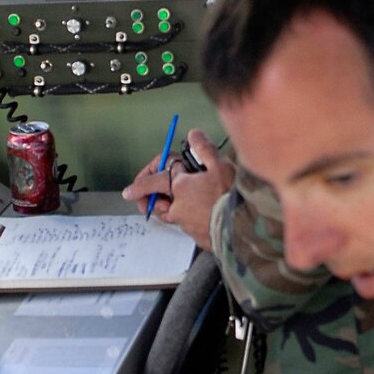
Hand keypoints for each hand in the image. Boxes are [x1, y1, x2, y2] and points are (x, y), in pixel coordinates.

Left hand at [123, 129, 234, 248]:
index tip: (128, 191)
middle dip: (156, 200)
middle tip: (154, 198)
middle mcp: (179, 208)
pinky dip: (193, 220)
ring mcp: (188, 226)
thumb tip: (193, 134)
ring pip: (176, 216)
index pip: (155, 181)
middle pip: (161, 204)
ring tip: (187, 203)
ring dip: (177, 209)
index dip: (142, 183)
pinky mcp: (200, 238)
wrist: (244, 226)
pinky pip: (191, 227)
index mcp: (180, 186)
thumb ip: (204, 148)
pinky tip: (206, 215)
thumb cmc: (230, 194)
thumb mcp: (220, 164)